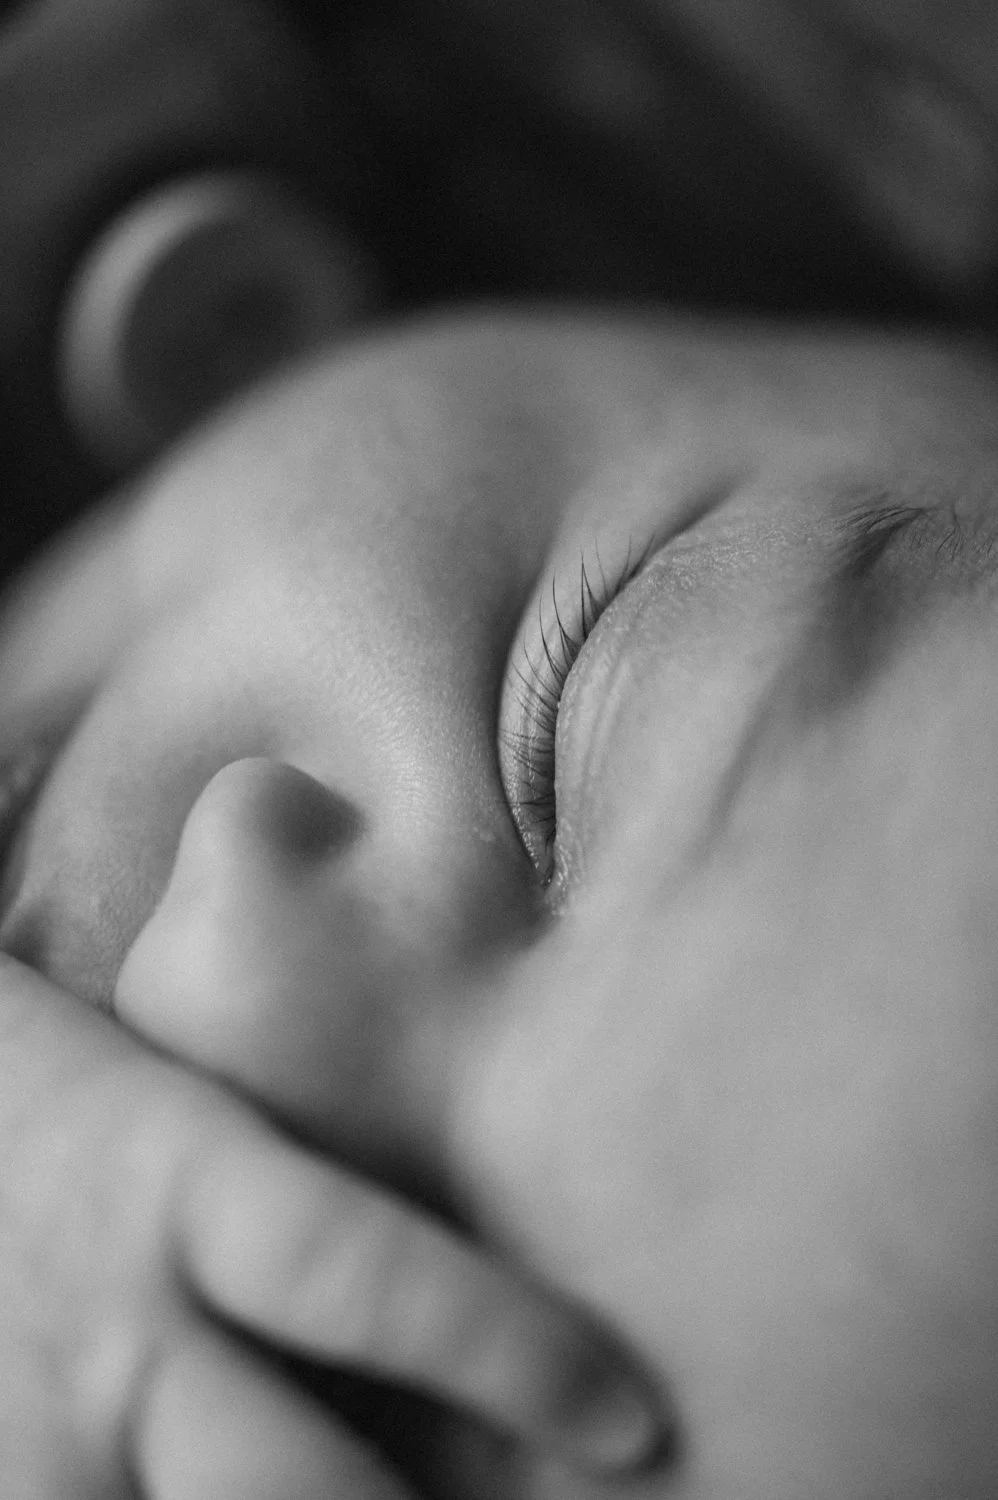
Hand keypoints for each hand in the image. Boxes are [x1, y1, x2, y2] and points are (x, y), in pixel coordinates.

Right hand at [0, 949, 659, 1499]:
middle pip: (288, 1485)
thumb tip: (459, 1249)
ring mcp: (42, 1435)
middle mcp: (117, 1322)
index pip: (355, 1269)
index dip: (500, 1352)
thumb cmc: (53, 1099)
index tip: (631, 1424)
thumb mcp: (172, 1114)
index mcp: (175, 1178)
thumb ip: (291, 1190)